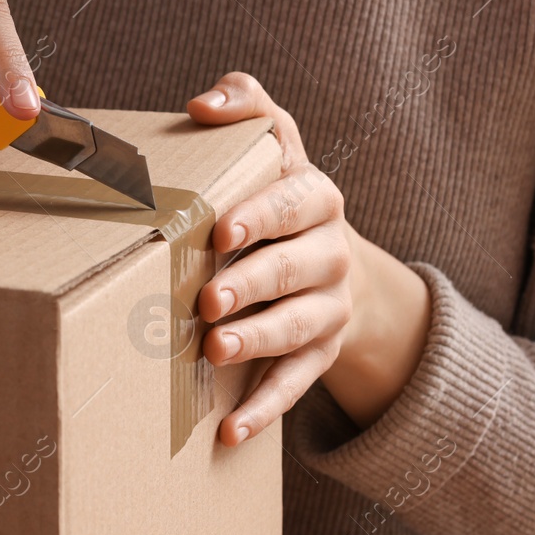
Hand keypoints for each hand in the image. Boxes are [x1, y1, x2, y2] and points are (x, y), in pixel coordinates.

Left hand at [188, 72, 352, 446]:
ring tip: (215, 350)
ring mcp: (329, 308)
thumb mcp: (273, 143)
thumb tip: (202, 104)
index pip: (294, 202)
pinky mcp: (320, 355)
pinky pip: (295, 386)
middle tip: (209, 298)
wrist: (333, 262)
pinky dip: (264, 410)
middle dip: (253, 283)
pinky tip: (230, 430)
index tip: (222, 228)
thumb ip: (246, 105)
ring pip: (298, 327)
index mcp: (316, 197)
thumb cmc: (277, 194)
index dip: (261, 215)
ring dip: (257, 340)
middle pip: (295, 268)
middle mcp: (331, 254)